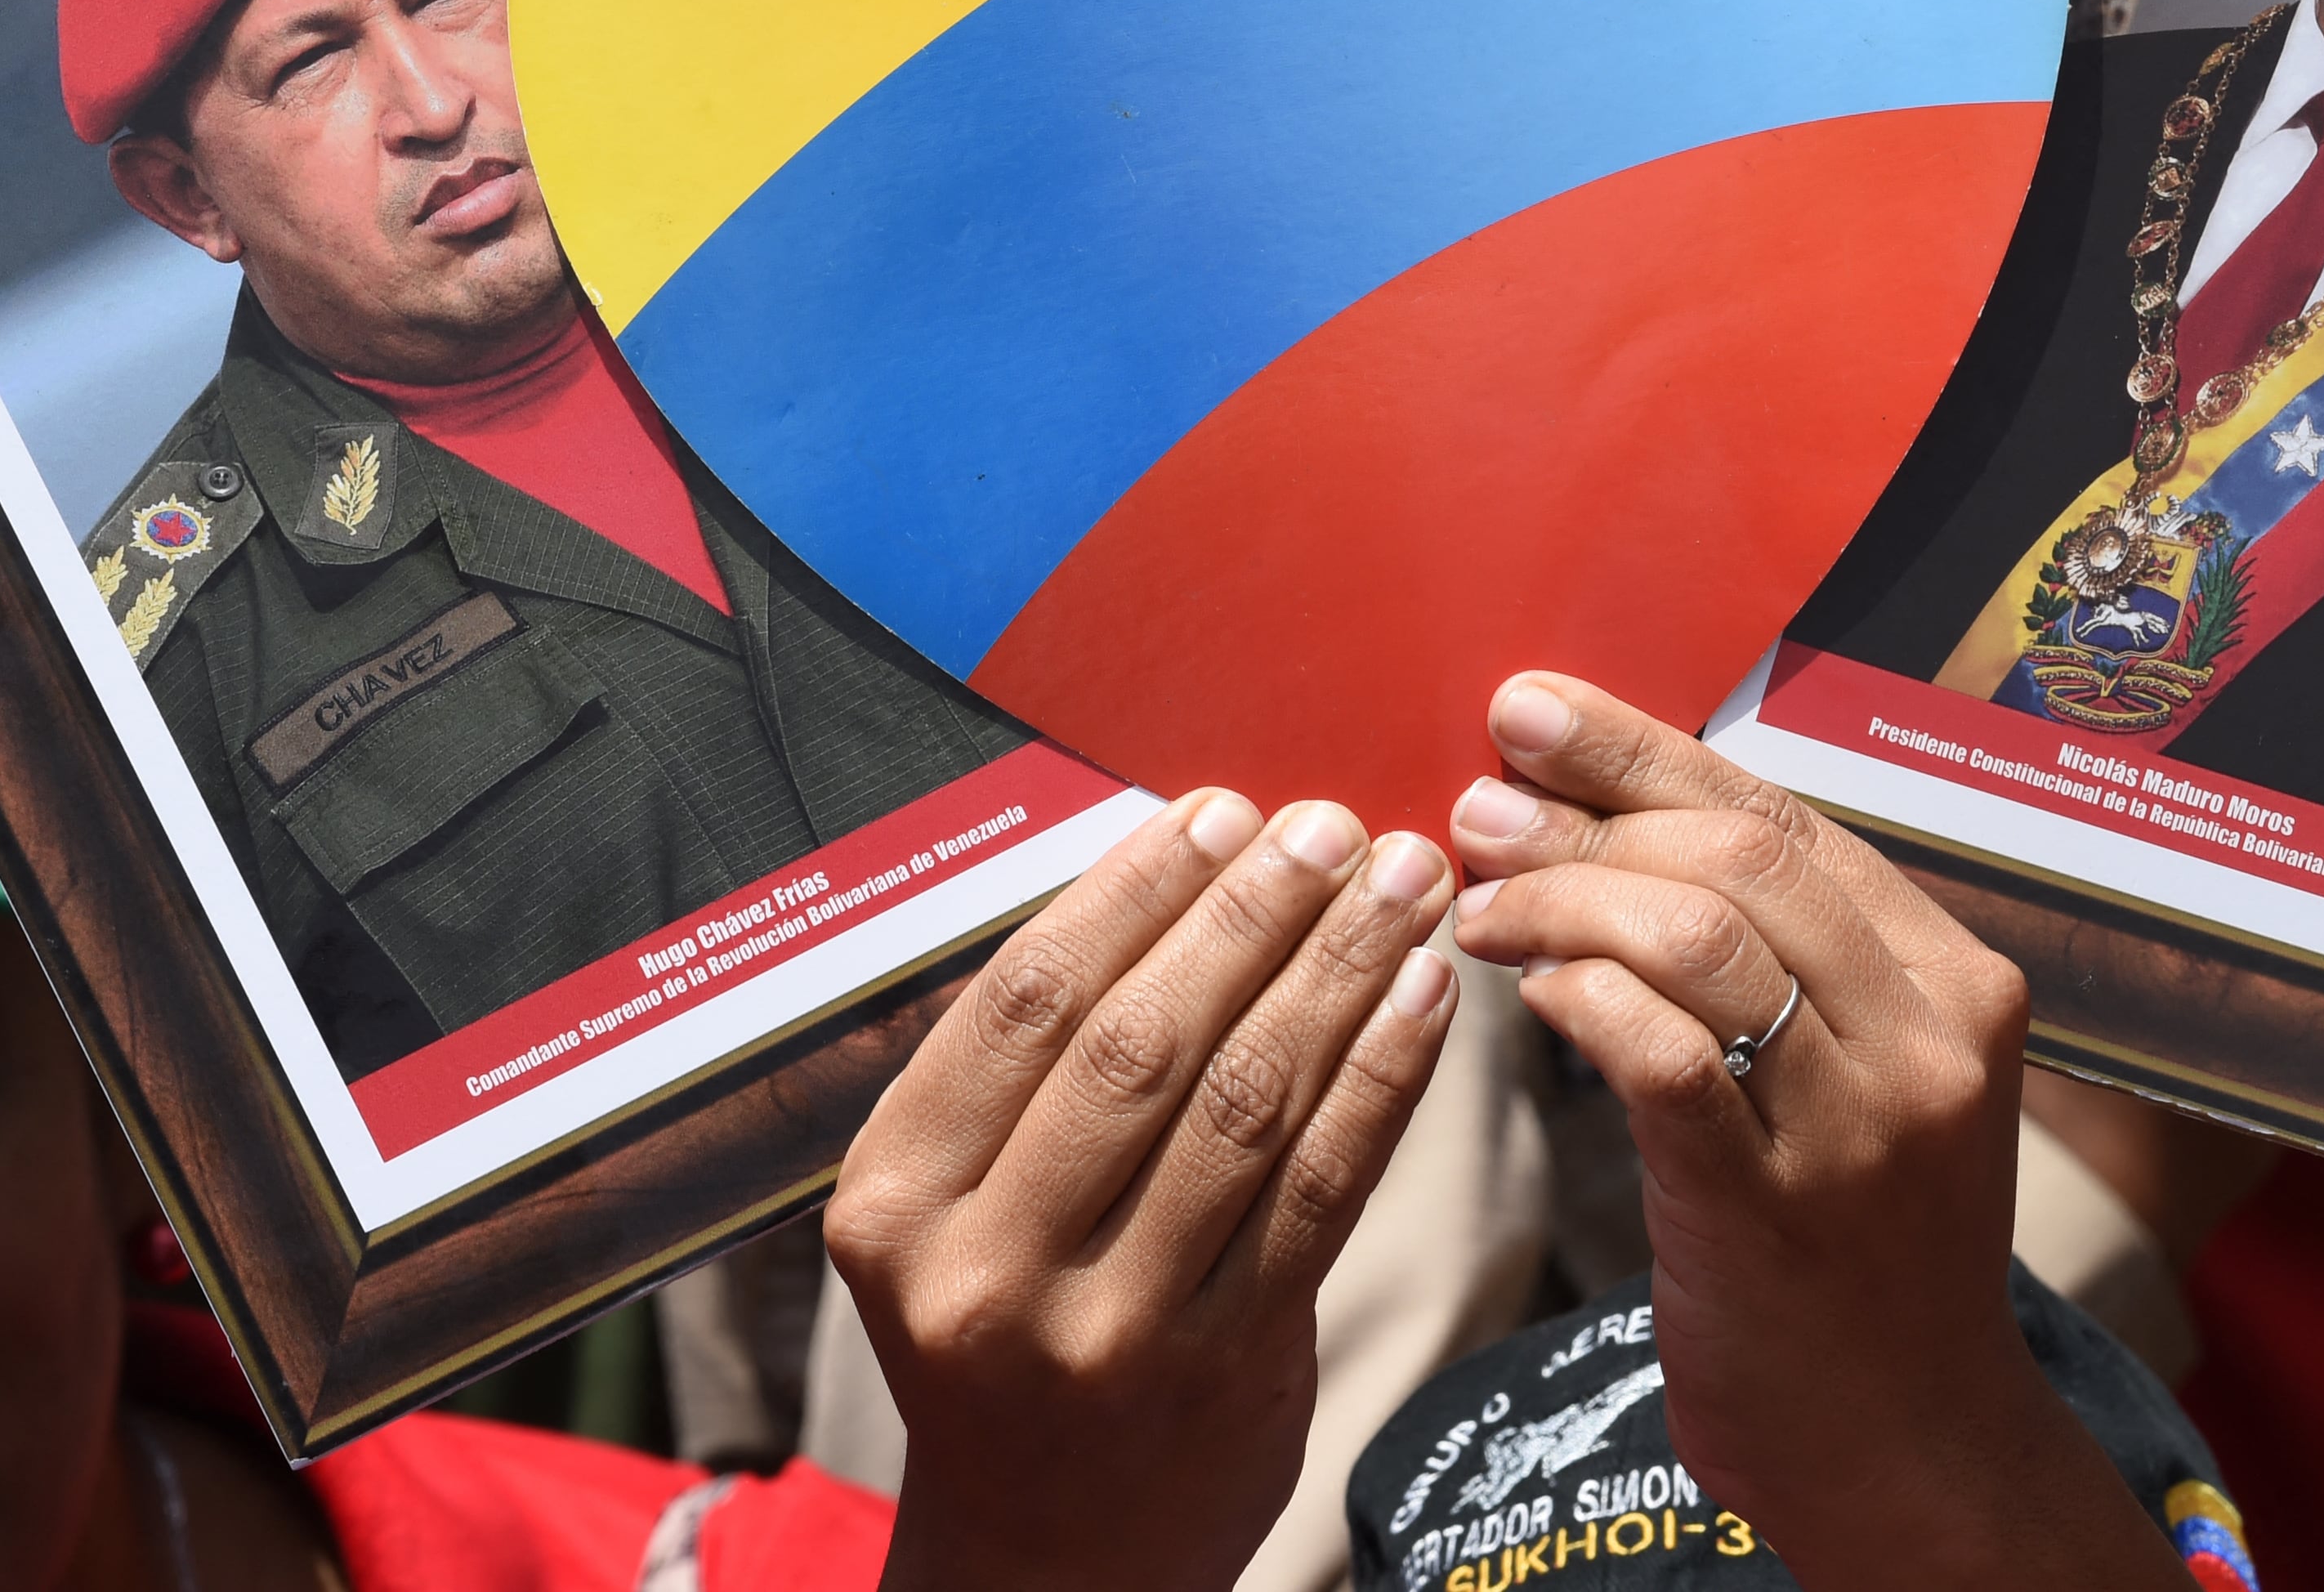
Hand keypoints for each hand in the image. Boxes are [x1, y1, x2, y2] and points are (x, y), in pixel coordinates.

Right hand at [829, 790, 1459, 1591]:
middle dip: (1252, 913)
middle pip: (1143, 1040)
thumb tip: (1176, 874)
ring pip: (1248, 1103)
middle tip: (1330, 825)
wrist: (1044, 1557)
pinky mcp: (1230, 1369)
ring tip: (1403, 883)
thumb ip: (1032, 1074)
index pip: (1027, 999)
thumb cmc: (1006, 1333)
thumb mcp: (951, 1212)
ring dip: (1340, 971)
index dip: (1136, 888)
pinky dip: (1384, 1073)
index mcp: (895, 1203)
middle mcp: (989, 1271)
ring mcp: (1114, 1330)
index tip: (1218, 807)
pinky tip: (1428, 993)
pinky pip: (1325, 1186)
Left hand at [1448, 676, 2185, 1589]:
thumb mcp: (1868, 1076)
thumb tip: (1620, 807)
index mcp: (1958, 979)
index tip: (1533, 714)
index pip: (1785, 812)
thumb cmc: (1859, 1248)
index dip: (1644, 751)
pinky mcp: (1774, 1212)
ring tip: (1475, 901)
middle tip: (1479, 808)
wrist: (1912, 1451)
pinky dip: (1579, 994)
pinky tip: (1528, 989)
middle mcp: (1930, 1038)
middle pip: (1739, 853)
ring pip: (1695, 935)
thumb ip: (1789, 955)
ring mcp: (1861, 1127)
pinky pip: (1659, 1053)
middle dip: (1588, 812)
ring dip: (1560, 896)